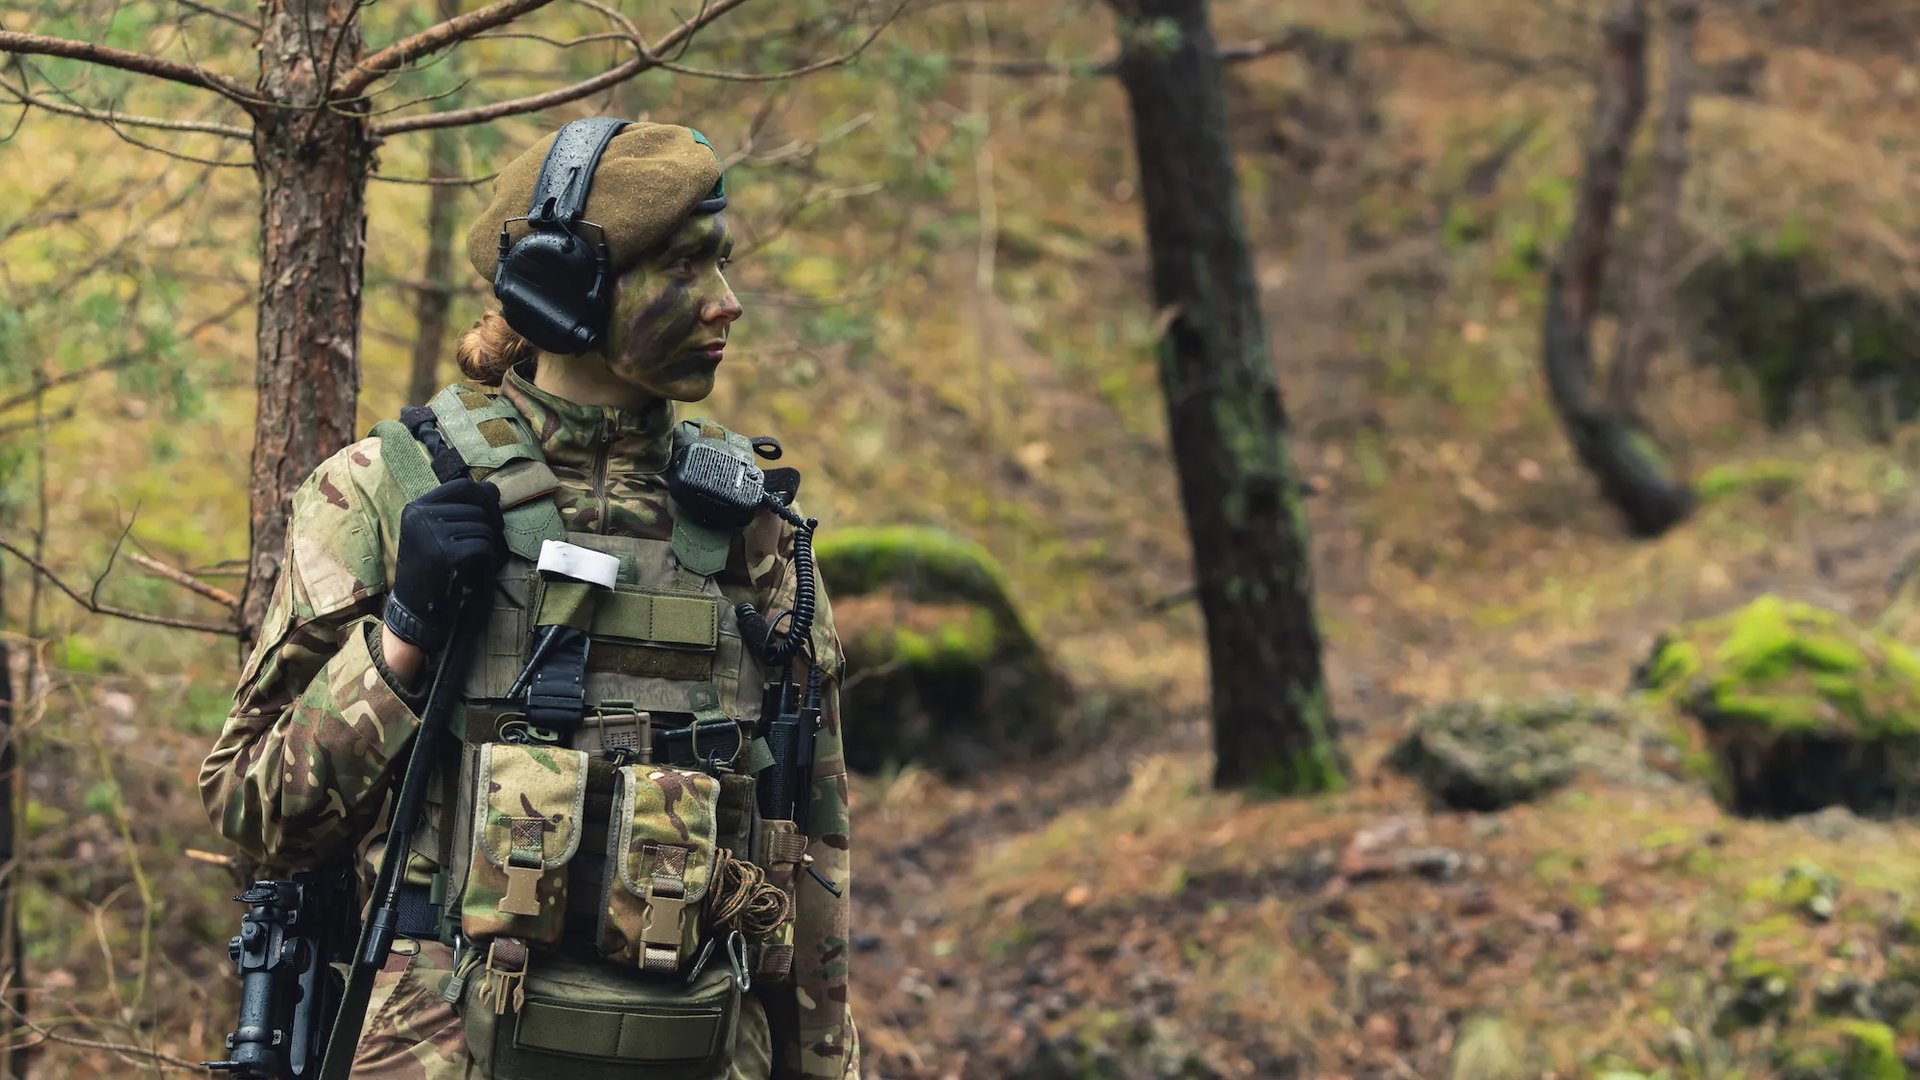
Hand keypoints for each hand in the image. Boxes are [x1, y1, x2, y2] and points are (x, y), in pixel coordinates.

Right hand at [383, 478, 504, 652]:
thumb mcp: (439, 534)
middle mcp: (420, 516)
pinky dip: (487, 564)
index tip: (491, 516)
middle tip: (484, 550)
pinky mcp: (445, 555)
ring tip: (472, 566)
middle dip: (490, 528)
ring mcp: (431, 534)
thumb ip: (462, 510)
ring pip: (484, 529)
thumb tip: (493, 488)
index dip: (484, 498)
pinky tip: (473, 576)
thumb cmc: (431, 571)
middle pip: (478, 509)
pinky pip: (484, 548)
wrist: (414, 611)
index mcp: (416, 508)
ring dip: (487, 549)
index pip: (462, 487)